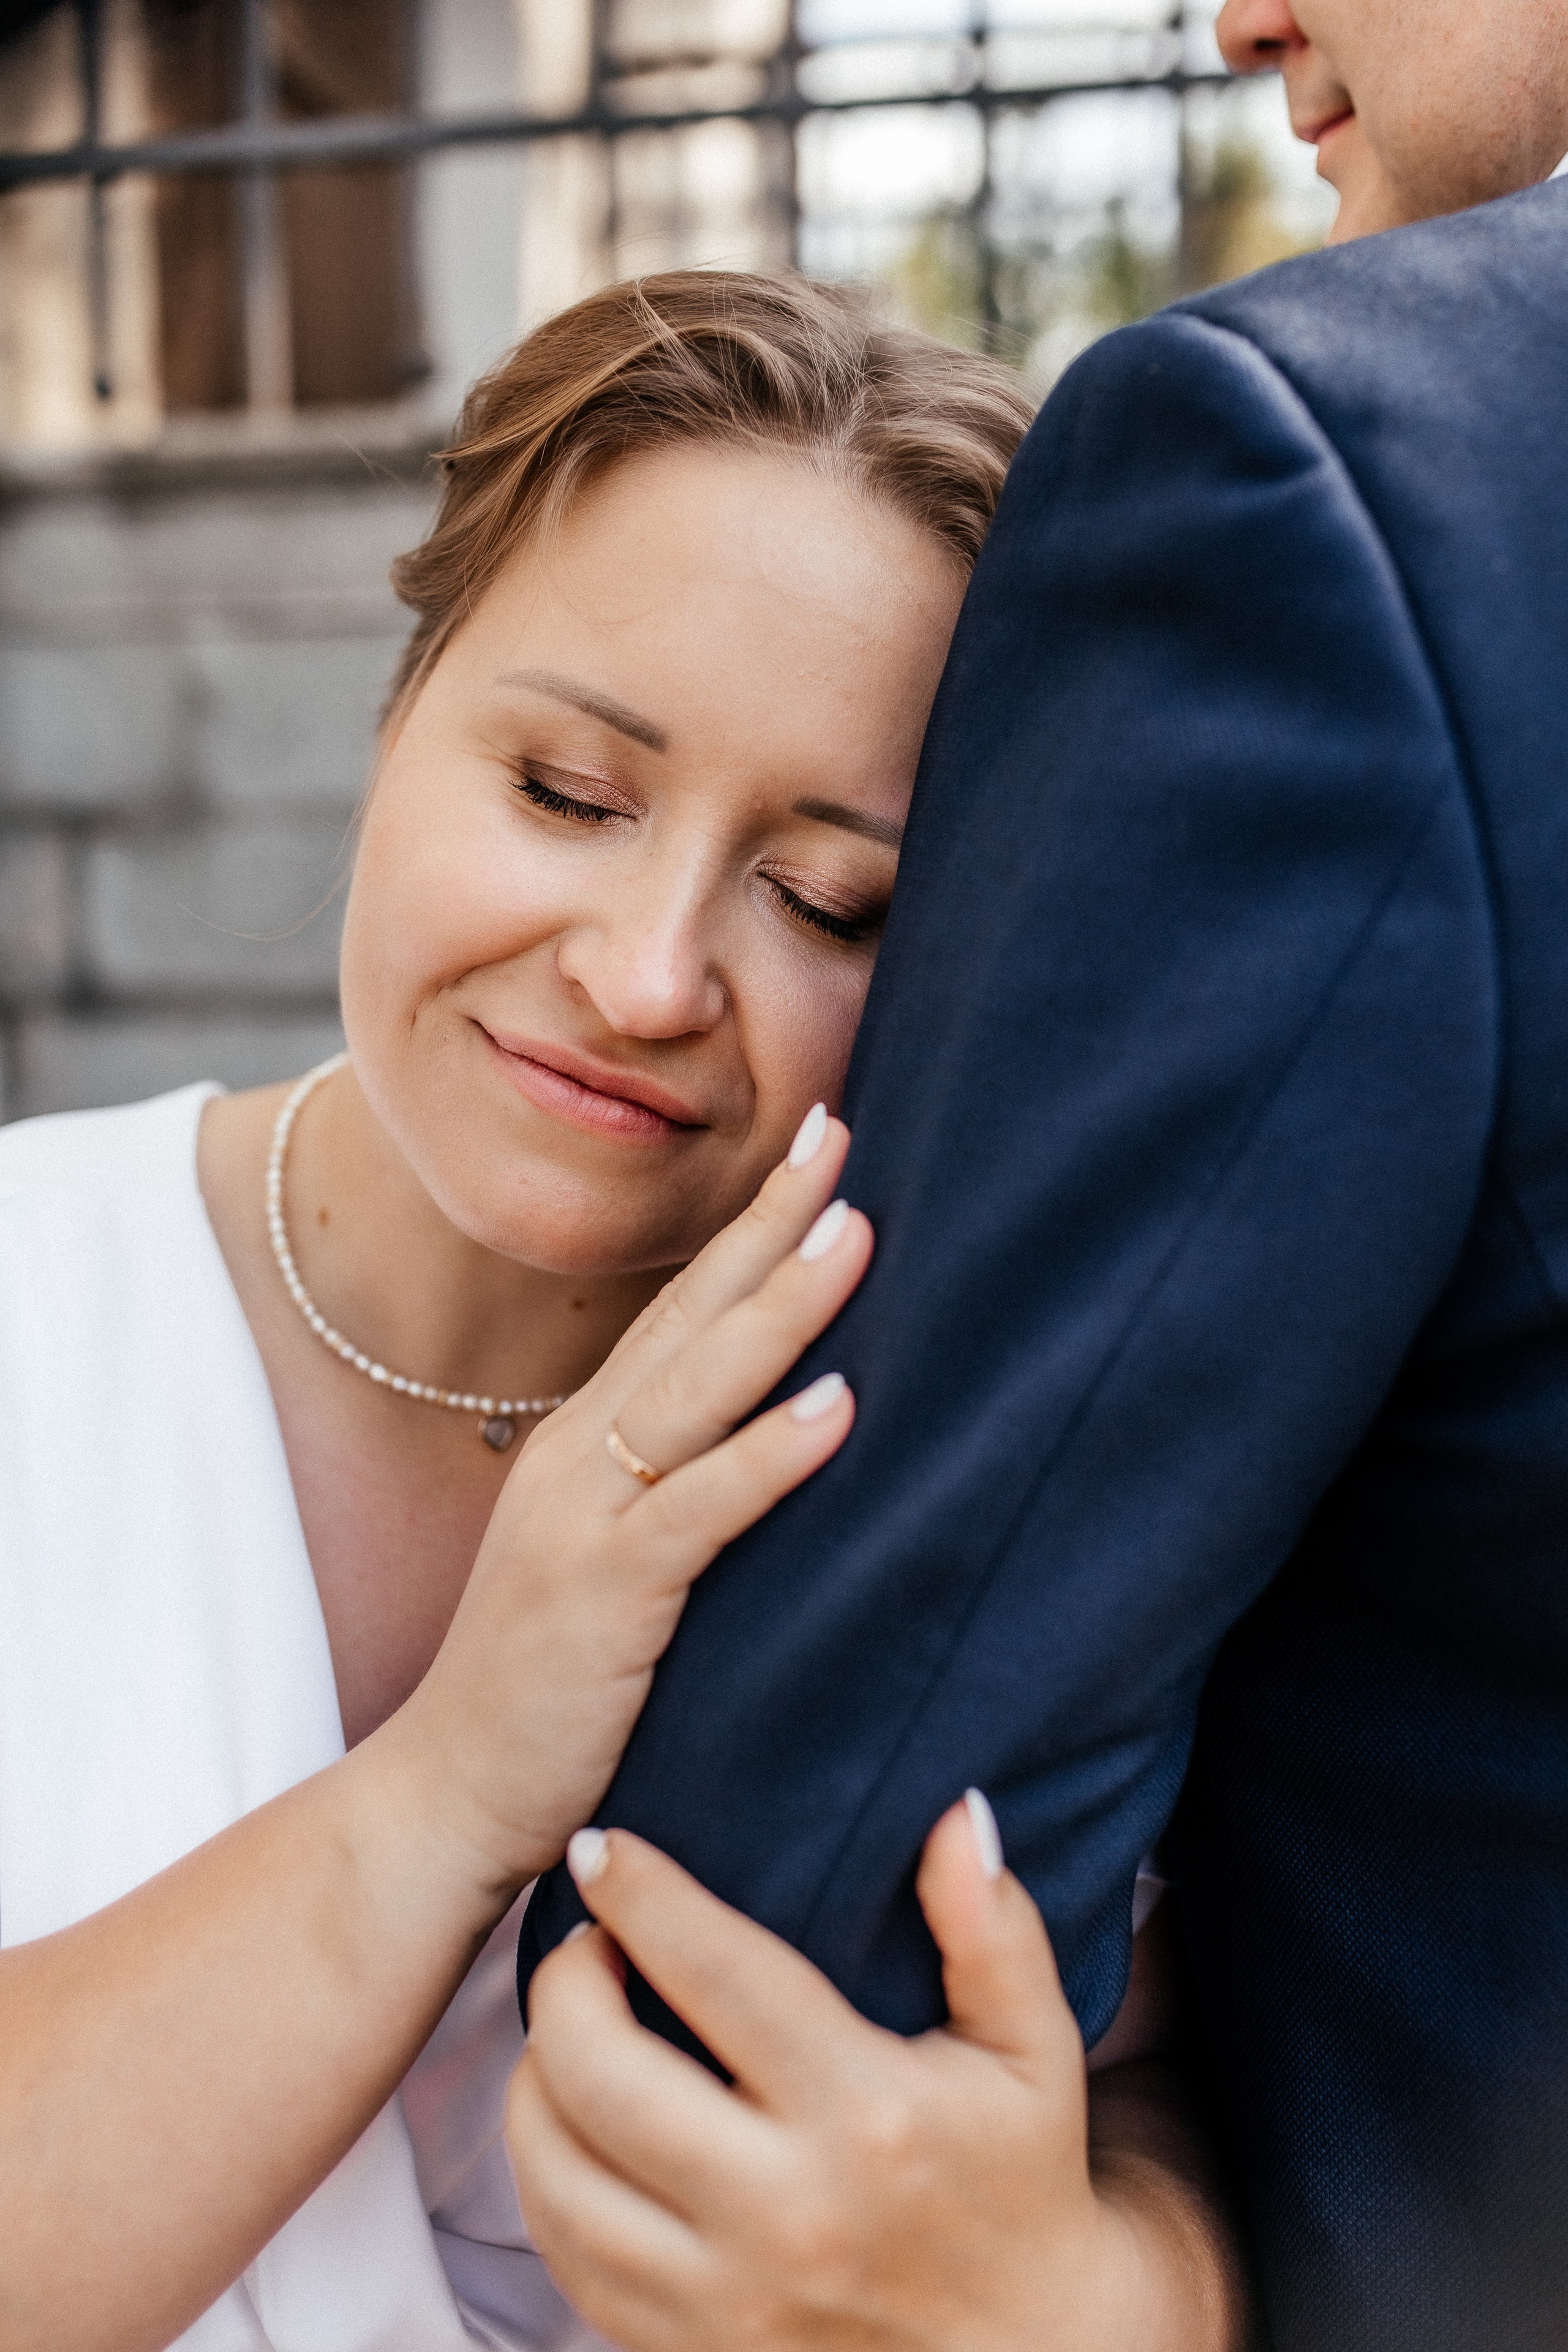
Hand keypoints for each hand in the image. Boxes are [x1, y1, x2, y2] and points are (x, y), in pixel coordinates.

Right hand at [385, 1112, 869, 1895]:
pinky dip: (770, 1453)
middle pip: (692, 1317)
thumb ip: (678, 1492)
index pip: (680, 1310)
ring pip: (700, 1388)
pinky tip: (839, 1406)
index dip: (749, 1229)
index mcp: (586, 1443)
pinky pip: (702, 1507)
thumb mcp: (613, 1559)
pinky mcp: (605, 1593)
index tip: (818, 1152)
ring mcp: (586, 1518)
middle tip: (840, 1134)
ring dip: (784, 1307)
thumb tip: (783, 1438)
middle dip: (771, 1225)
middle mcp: (580, 1457)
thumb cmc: (550, 1683)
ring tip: (857, 1233)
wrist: (450, 1794)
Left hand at [506, 1804, 1243, 2351]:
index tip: (600, 1846)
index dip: (643, 1896)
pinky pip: (565, 2259)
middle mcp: (787, 2213)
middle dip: (565, 1984)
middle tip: (584, 1941)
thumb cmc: (1020, 2175)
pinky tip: (571, 2119)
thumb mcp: (1033, 2048)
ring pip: (558, 2173)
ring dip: (536, 2079)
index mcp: (870, 2117)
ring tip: (568, 2024)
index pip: (720, 1975)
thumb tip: (958, 1814)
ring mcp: (727, 2298)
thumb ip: (995, 1929)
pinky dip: (544, 2176)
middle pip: (603, 2076)